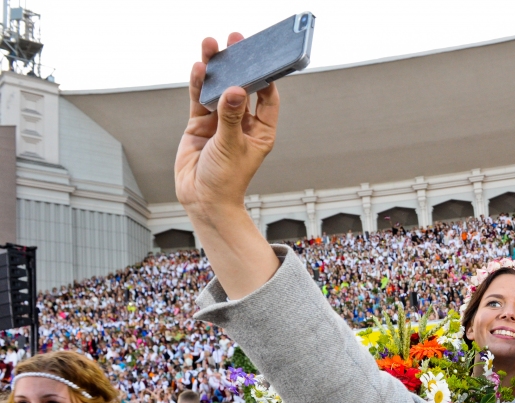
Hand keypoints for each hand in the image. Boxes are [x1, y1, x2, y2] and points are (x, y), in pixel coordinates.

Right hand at [175, 34, 278, 220]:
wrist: (202, 200)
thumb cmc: (225, 181)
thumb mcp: (230, 146)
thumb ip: (230, 117)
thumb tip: (236, 90)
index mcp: (261, 131)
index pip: (267, 98)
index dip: (265, 77)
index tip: (261, 58)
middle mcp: (242, 124)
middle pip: (241, 88)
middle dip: (238, 65)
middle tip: (235, 41)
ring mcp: (220, 123)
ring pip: (218, 90)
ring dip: (215, 69)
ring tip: (211, 45)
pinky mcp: (200, 125)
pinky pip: (200, 99)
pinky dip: (198, 84)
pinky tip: (198, 67)